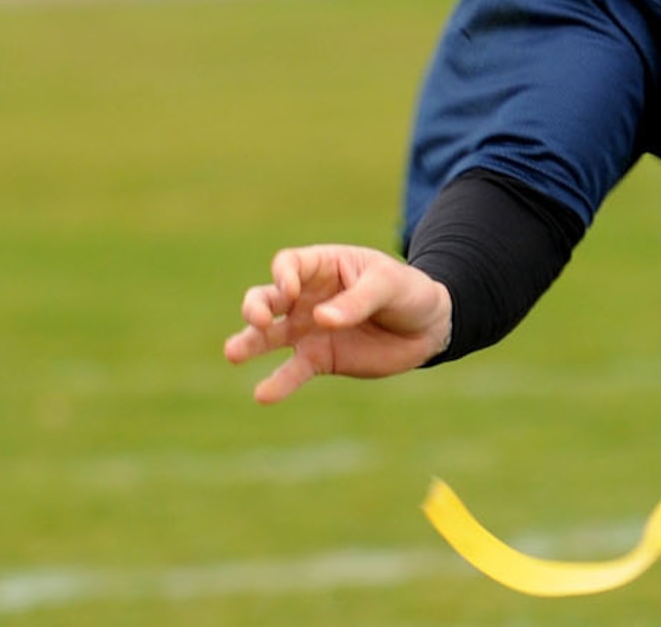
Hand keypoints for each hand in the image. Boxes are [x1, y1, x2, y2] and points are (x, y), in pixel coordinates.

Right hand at [224, 244, 452, 403]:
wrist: (427, 326)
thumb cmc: (407, 291)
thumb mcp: (389, 285)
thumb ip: (357, 301)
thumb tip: (321, 320)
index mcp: (323, 266)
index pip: (288, 265)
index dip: (284, 276)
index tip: (292, 290)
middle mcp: (307, 297)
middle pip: (268, 297)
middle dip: (256, 307)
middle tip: (258, 320)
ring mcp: (309, 329)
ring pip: (269, 335)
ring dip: (250, 342)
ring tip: (233, 353)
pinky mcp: (319, 359)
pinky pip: (293, 371)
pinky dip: (278, 382)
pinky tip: (263, 395)